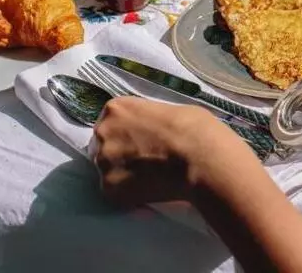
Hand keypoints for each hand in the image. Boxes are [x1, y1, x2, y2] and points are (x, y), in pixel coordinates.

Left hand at [90, 97, 256, 206]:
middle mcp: (103, 132)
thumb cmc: (193, 129)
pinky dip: (129, 194)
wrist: (199, 158)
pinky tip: (149, 191)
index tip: (139, 143)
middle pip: (104, 146)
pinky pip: (115, 192)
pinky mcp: (109, 187)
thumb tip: (152, 131)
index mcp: (116, 108)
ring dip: (123, 175)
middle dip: (120, 154)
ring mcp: (104, 160)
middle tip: (144, 163)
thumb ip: (148, 121)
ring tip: (149, 179)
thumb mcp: (167, 110)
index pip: (110, 123)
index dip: (125, 135)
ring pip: (108, 170)